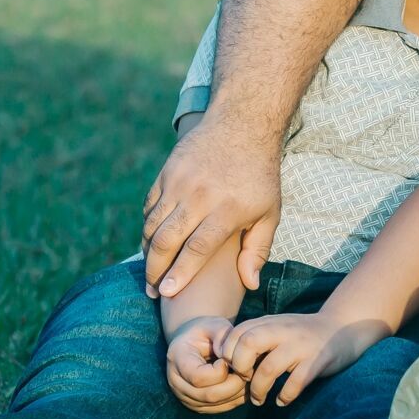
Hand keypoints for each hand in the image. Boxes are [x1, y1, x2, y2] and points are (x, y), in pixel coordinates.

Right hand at [142, 114, 280, 299]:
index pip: (196, 248)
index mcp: (226, 209)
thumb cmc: (260, 176)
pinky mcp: (166, 173)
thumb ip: (257, 249)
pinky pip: (150, 206)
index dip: (180, 273)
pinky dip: (148, 227)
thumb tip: (248, 284)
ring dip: (148, 252)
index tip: (168, 293)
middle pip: (167, 240)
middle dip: (156, 270)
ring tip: (151, 273)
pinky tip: (152, 244)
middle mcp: (199, 196)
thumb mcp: (270, 212)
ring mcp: (179, 183)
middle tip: (154, 291)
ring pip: (153, 224)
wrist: (243, 126)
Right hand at [165, 316, 247, 413]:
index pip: (198, 377)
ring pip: (217, 404)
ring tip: (247, 375)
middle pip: (209, 395)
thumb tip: (230, 358)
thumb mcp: (214, 325)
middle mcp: (177, 383)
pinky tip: (243, 383)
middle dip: (235, 383)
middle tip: (248, 370)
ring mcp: (186, 397)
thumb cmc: (207, 332)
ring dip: (238, 391)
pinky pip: (221, 408)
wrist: (196, 342)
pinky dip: (237, 398)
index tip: (229, 358)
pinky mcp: (198, 405)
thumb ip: (223, 336)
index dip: (220, 371)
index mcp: (177, 359)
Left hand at [216, 312, 386, 406]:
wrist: (346, 327)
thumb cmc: (305, 334)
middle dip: (240, 367)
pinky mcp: (318, 360)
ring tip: (259, 399)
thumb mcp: (279, 327)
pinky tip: (282, 400)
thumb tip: (228, 362)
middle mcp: (284, 330)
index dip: (228, 354)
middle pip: (248, 343)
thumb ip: (257, 337)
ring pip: (269, 368)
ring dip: (259, 389)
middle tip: (244, 381)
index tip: (234, 369)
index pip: (237, 334)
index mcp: (271, 322)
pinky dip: (285, 396)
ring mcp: (302, 345)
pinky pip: (296, 382)